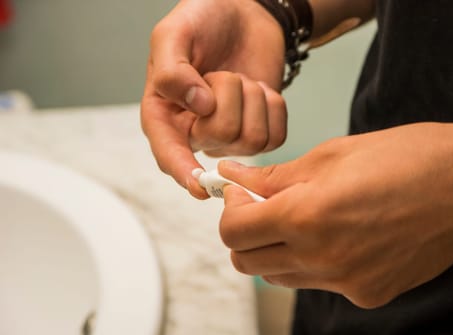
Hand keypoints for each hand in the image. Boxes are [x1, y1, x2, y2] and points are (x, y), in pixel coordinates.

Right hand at [140, 0, 286, 197]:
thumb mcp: (173, 34)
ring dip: (251, 96)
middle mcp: (195, 132)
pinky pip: (276, 136)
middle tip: (218, 72)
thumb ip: (172, 70)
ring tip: (238, 78)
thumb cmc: (203, 21)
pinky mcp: (259, 132)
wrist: (244, 13)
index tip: (198, 187)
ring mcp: (229, 136)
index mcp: (164, 114)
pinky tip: (257, 89)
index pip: (169, 154)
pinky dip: (273, 106)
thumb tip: (199, 108)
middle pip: (222, 135)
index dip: (183, 172)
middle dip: (229, 92)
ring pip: (252, 138)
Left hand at [219, 121, 452, 307]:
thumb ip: (275, 176)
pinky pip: (319, 283)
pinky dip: (314, 261)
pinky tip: (339, 234)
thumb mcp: (332, 155)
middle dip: (245, 231)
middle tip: (264, 204)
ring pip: (279, 275)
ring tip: (303, 216)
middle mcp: (321, 258)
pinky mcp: (367, 294)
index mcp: (307, 216)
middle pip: (247, 261)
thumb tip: (234, 176)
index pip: (233, 231)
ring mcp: (345, 282)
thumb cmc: (408, 157)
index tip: (241, 192)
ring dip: (276, 247)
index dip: (230, 209)